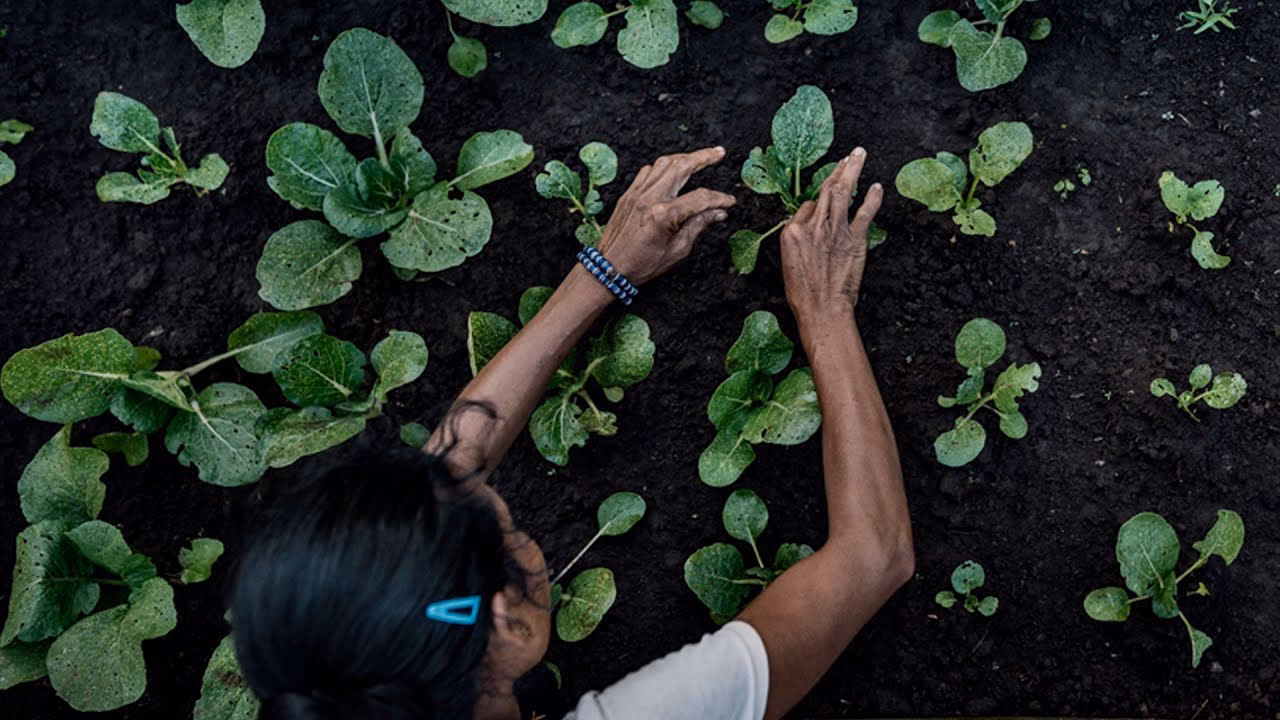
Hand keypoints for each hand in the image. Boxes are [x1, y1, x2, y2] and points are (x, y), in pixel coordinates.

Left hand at [596, 147, 735, 284]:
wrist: (608, 269)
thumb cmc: (641, 265)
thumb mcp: (677, 250)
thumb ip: (698, 226)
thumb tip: (718, 213)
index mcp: (664, 214)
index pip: (700, 198)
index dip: (719, 198)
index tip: (729, 202)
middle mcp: (650, 198)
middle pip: (682, 166)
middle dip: (703, 156)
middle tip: (719, 152)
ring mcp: (637, 193)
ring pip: (664, 163)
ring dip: (684, 158)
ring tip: (698, 158)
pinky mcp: (628, 194)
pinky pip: (647, 171)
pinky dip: (662, 167)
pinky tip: (671, 170)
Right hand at [780, 147, 882, 328]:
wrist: (822, 308)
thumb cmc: (803, 292)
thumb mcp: (788, 262)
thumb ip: (798, 239)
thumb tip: (807, 225)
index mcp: (792, 231)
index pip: (807, 206)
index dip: (816, 206)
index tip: (823, 207)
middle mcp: (813, 226)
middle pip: (826, 189)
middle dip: (838, 168)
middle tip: (848, 155)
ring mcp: (835, 230)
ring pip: (843, 191)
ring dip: (852, 170)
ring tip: (858, 155)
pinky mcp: (854, 239)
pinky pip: (865, 212)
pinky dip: (872, 198)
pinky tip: (877, 187)